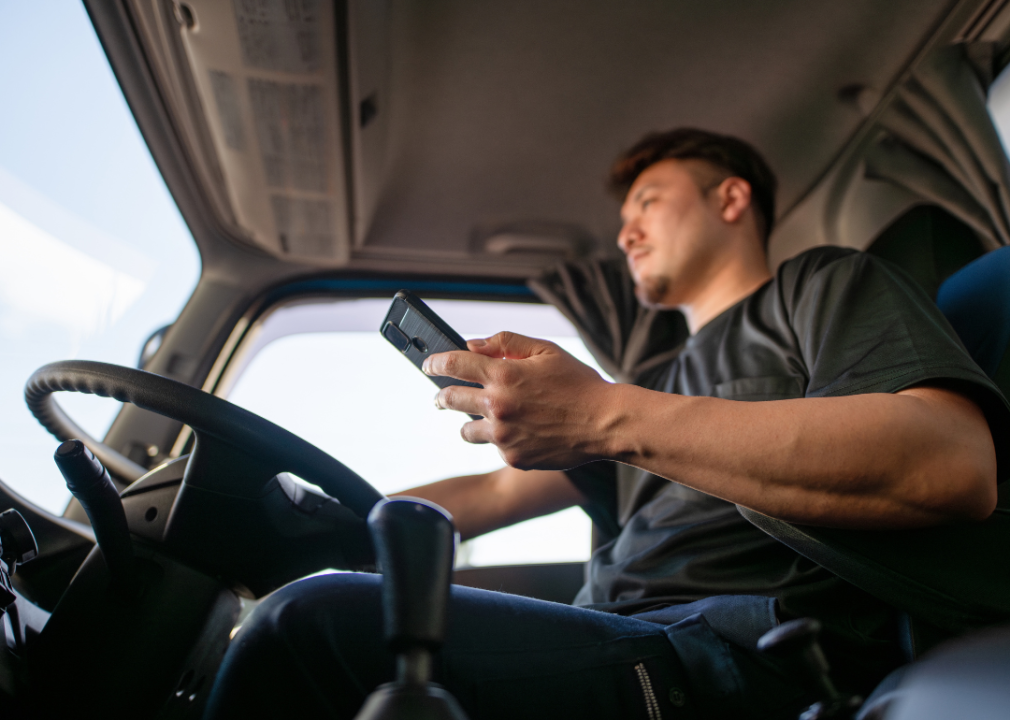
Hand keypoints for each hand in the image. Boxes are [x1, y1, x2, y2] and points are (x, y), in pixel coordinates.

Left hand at [422, 332, 615, 469]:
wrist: (605, 423)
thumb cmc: (578, 383)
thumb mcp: (546, 350)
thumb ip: (506, 343)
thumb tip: (473, 346)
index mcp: (503, 374)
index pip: (452, 364)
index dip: (434, 363)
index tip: (427, 365)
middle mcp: (498, 406)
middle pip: (450, 399)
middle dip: (442, 396)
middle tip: (441, 397)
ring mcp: (504, 435)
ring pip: (466, 430)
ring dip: (468, 421)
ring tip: (480, 418)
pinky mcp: (513, 457)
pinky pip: (494, 447)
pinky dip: (500, 439)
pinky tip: (520, 432)